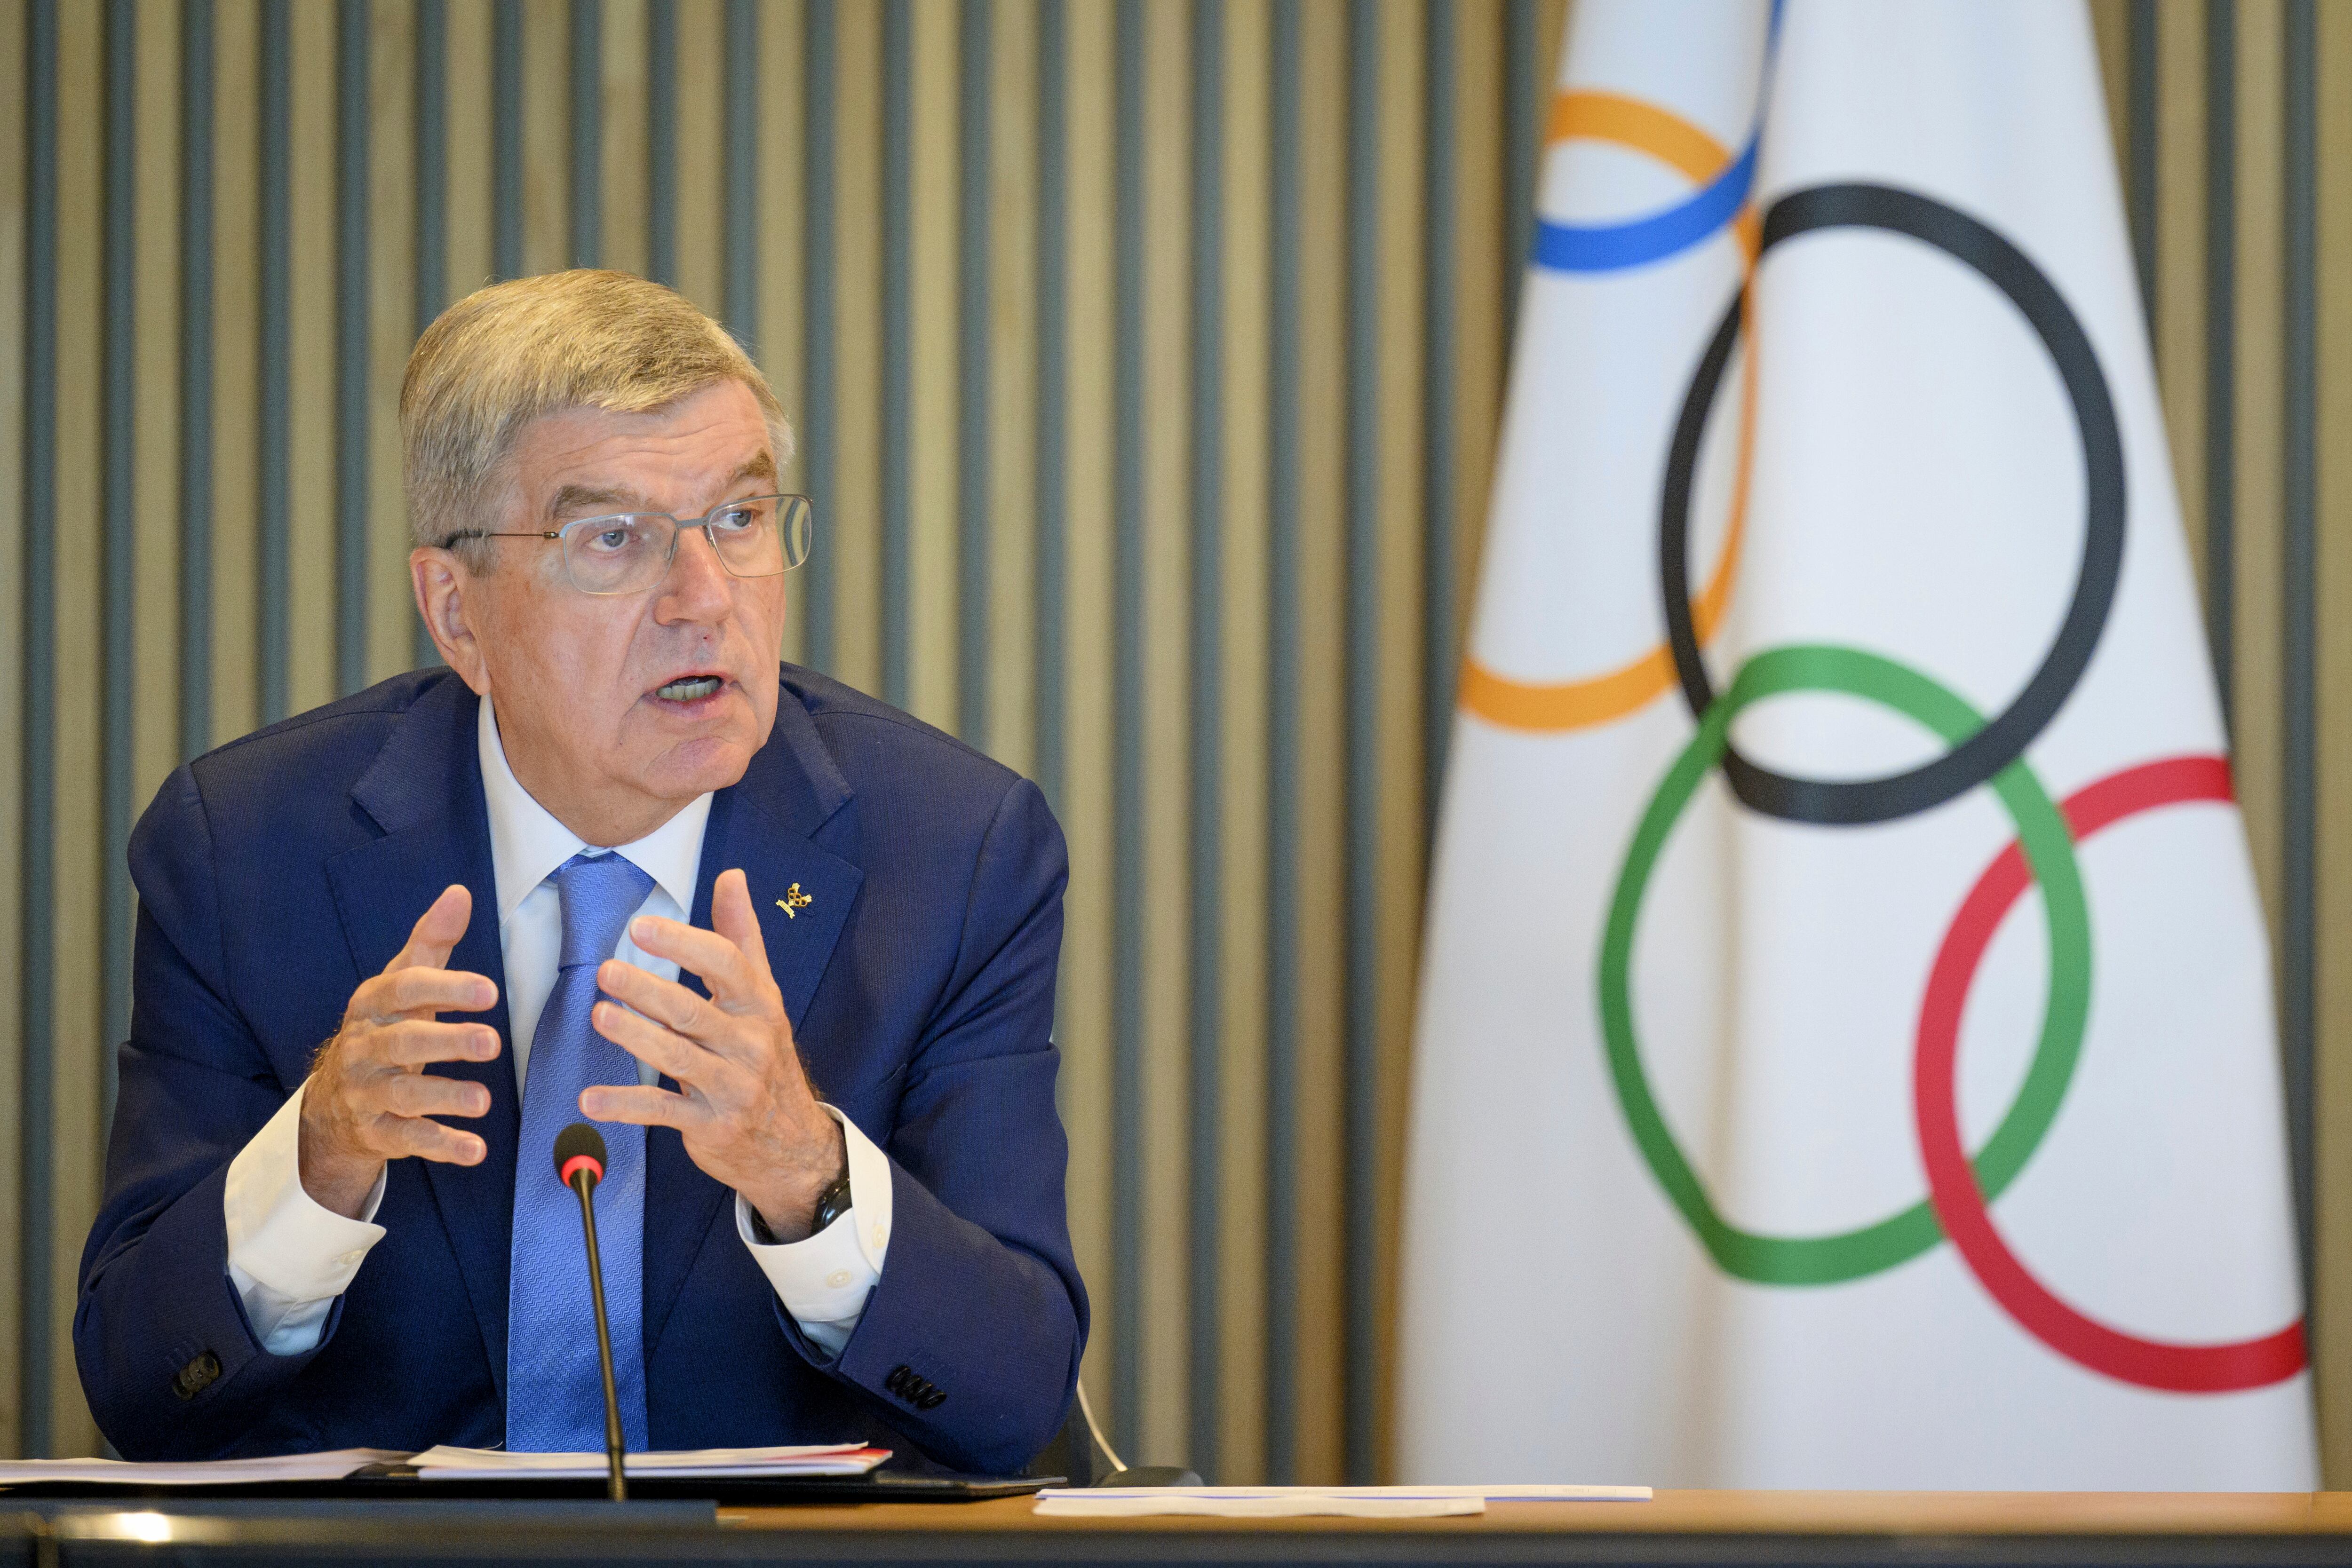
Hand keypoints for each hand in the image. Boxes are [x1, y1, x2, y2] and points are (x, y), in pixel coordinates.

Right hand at [298, 884, 501, 1218]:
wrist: (333, 1102)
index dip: (446, 988)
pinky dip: (442, 1145)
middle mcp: (364, 1047)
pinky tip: (476, 1150)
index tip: (490, 991)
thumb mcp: (402, 983)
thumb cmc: (385, 1027)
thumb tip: (460, 893)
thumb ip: (432, 941)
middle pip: (403, 1042)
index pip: (405, 989)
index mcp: (372, 1005)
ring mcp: (366, 1093)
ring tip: (485, 1100)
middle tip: (492, 1042)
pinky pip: (408, 1140)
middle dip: (446, 1041)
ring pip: (404, 1094)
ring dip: (446, 1097)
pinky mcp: (376, 1133)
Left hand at [582, 868, 844, 1240]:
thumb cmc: (767, 1056)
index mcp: (759, 1005)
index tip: (641, 927)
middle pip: (694, 1011)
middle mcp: (749, 1044)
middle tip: (606, 970)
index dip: (683, 944)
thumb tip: (732, 876)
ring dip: (636, 1037)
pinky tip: (589, 1099)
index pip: (725, 965)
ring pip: (677, 1058)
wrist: (792, 1142)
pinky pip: (663, 1112)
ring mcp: (731, 1088)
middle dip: (649, 990)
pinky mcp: (710, 1126)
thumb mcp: (763, 995)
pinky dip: (625, 1106)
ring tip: (599, 1015)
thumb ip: (741, 936)